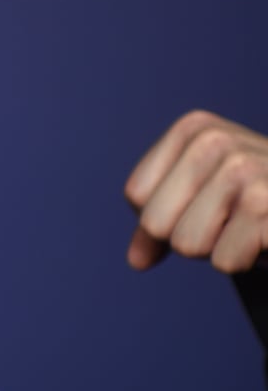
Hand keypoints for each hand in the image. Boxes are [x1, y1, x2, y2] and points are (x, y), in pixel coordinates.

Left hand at [125, 110, 267, 272]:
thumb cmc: (262, 203)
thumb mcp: (203, 200)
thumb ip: (160, 225)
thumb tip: (136, 260)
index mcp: (195, 130)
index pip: (136, 196)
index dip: (165, 217)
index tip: (206, 206)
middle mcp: (216, 141)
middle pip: (155, 221)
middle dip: (191, 237)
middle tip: (233, 221)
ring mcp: (245, 171)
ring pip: (187, 244)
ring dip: (221, 249)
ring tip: (251, 227)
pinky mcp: (267, 206)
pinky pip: (224, 261)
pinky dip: (247, 260)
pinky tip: (267, 238)